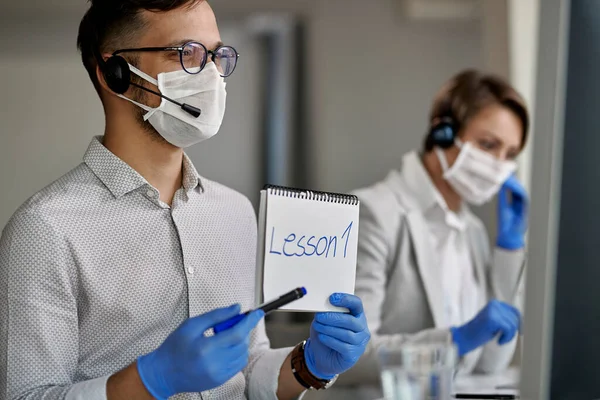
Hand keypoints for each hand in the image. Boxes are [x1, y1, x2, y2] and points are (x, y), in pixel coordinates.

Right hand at [136, 304, 263, 399]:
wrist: (163, 373)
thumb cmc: (174, 348)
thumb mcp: (191, 325)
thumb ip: (216, 315)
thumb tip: (236, 308)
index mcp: (206, 348)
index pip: (237, 333)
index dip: (249, 321)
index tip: (257, 313)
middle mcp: (214, 364)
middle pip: (242, 344)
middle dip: (243, 330)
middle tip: (233, 322)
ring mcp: (218, 375)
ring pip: (243, 355)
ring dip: (241, 342)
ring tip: (226, 336)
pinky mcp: (219, 381)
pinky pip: (237, 365)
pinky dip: (237, 354)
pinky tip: (225, 348)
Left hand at [304, 293, 370, 378]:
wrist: (322, 356)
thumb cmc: (326, 334)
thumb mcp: (324, 320)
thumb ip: (327, 312)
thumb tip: (322, 306)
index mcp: (357, 315)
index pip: (357, 304)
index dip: (346, 299)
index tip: (332, 298)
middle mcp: (361, 328)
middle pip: (351, 321)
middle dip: (333, 318)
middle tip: (319, 316)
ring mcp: (359, 342)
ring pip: (346, 334)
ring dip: (329, 329)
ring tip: (318, 326)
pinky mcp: (353, 355)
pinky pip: (343, 346)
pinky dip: (331, 340)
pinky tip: (322, 337)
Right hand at [450, 300, 519, 355]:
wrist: (465, 337)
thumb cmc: (480, 332)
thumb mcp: (495, 322)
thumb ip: (505, 318)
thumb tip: (522, 323)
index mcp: (495, 303)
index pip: (515, 311)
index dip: (520, 322)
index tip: (521, 332)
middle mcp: (494, 304)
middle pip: (515, 318)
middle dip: (512, 331)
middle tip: (503, 338)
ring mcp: (493, 310)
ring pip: (513, 324)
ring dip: (509, 336)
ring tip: (500, 339)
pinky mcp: (492, 318)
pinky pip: (508, 329)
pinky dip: (506, 338)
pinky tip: (499, 340)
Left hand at [497, 175, 528, 249]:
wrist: (509, 236)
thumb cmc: (505, 225)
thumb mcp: (502, 208)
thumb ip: (503, 198)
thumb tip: (500, 188)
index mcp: (513, 204)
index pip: (513, 190)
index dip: (511, 182)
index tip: (507, 175)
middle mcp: (519, 204)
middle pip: (518, 190)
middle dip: (515, 181)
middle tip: (510, 173)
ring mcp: (522, 207)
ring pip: (521, 193)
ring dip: (517, 185)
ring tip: (512, 179)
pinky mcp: (524, 211)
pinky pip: (523, 199)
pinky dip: (519, 193)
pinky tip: (515, 188)